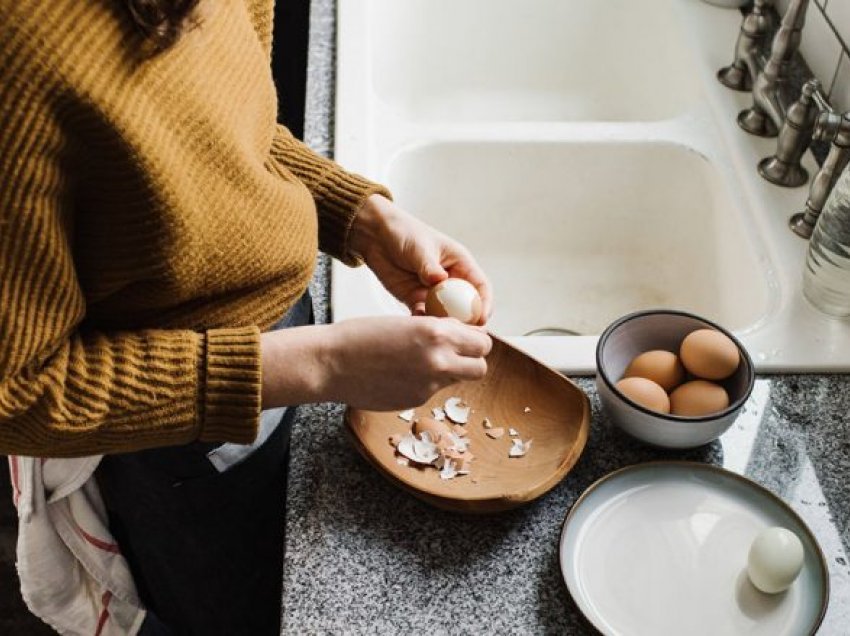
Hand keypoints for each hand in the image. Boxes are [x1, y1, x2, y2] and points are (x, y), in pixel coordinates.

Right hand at [260, 316, 491, 410]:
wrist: (331, 363)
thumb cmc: (361, 336)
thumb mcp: (408, 322)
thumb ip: (438, 332)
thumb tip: (461, 337)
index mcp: (437, 334)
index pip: (482, 342)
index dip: (476, 341)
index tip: (467, 338)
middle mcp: (438, 361)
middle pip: (480, 367)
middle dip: (472, 360)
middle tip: (456, 354)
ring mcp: (428, 385)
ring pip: (458, 381)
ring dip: (450, 373)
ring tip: (424, 362)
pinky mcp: (415, 401)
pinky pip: (433, 391)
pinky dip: (425, 383)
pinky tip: (403, 374)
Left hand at [349, 194, 492, 324]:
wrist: (375, 236)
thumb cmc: (404, 232)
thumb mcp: (419, 247)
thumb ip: (429, 266)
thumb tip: (440, 280)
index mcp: (460, 264)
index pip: (480, 287)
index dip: (484, 303)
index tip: (482, 318)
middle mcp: (450, 281)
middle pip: (466, 307)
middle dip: (466, 322)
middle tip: (461, 332)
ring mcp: (432, 293)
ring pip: (445, 315)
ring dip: (443, 324)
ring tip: (436, 328)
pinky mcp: (414, 300)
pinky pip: (423, 316)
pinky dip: (422, 322)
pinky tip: (416, 322)